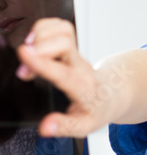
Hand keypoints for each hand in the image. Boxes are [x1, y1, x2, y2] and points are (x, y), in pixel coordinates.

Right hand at [16, 18, 105, 136]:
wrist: (112, 94)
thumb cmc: (97, 109)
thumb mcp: (84, 126)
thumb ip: (64, 127)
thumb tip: (45, 128)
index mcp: (83, 87)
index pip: (64, 72)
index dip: (42, 62)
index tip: (24, 54)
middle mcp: (80, 66)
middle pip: (64, 43)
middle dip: (39, 47)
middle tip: (25, 69)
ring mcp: (77, 53)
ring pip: (63, 29)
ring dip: (40, 35)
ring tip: (29, 53)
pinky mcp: (72, 45)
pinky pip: (60, 26)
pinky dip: (43, 28)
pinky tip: (35, 43)